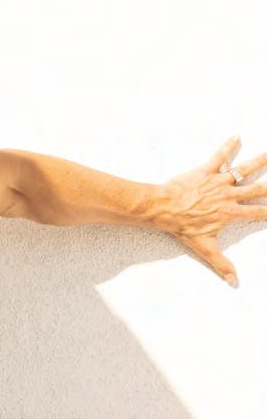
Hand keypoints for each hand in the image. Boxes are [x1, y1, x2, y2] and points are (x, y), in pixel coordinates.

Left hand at [157, 135, 266, 286]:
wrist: (163, 207)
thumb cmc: (182, 226)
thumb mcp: (204, 246)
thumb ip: (221, 263)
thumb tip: (233, 282)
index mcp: (232, 213)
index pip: (261, 213)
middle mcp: (230, 195)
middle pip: (259, 189)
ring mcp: (219, 181)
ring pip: (244, 169)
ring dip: (259, 161)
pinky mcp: (206, 171)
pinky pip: (219, 156)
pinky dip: (227, 146)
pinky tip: (236, 136)